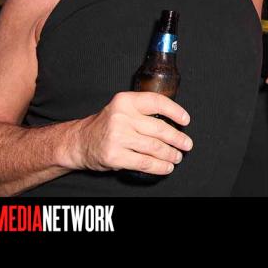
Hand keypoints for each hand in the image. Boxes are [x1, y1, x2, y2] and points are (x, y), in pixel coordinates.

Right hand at [71, 92, 192, 175]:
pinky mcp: (115, 155)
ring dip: (170, 154)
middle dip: (177, 138)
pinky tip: (166, 167)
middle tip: (186, 144)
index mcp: (125, 101)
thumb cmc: (107, 125)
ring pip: (154, 147)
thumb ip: (142, 111)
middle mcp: (121, 116)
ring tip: (177, 156)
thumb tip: (174, 121)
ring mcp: (117, 137)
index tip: (185, 120)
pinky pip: (144, 163)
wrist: (80, 142)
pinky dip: (159, 167)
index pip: (157, 102)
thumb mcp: (122, 109)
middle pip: (159, 128)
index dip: (175, 111)